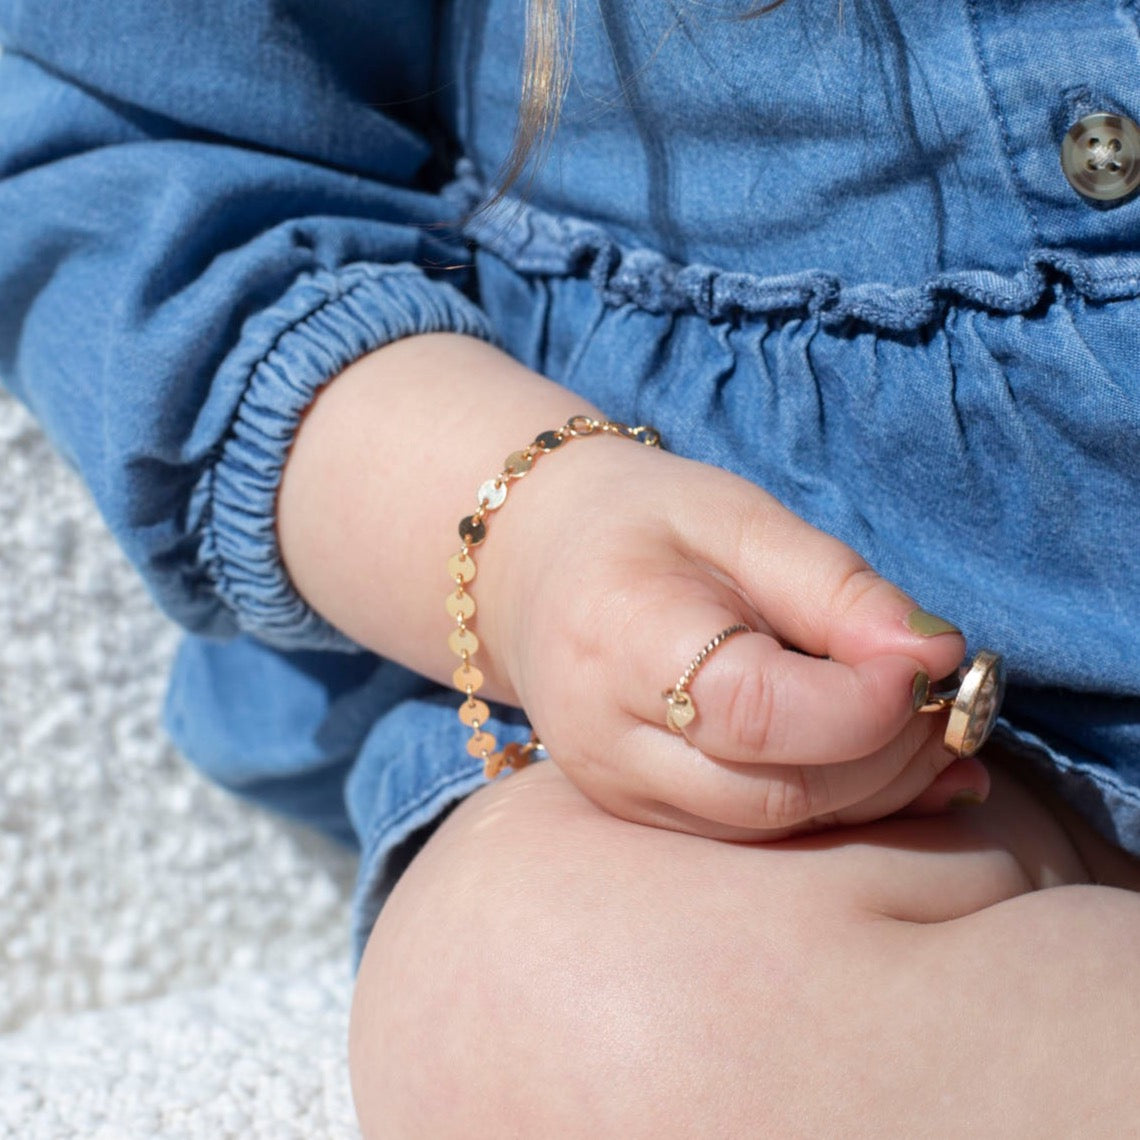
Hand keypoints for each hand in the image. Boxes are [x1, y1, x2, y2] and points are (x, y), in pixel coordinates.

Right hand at [482, 432, 980, 841]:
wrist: (545, 569)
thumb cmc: (642, 526)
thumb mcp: (737, 518)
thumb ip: (834, 586)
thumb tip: (935, 656)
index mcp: (616, 638)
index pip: (751, 709)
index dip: (862, 703)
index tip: (933, 660)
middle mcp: (605, 740)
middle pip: (774, 792)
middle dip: (889, 753)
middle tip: (949, 691)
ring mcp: (618, 793)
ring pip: (777, 830)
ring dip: (879, 788)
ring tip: (932, 723)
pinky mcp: (644, 817)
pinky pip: (761, 838)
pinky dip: (845, 807)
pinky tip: (899, 766)